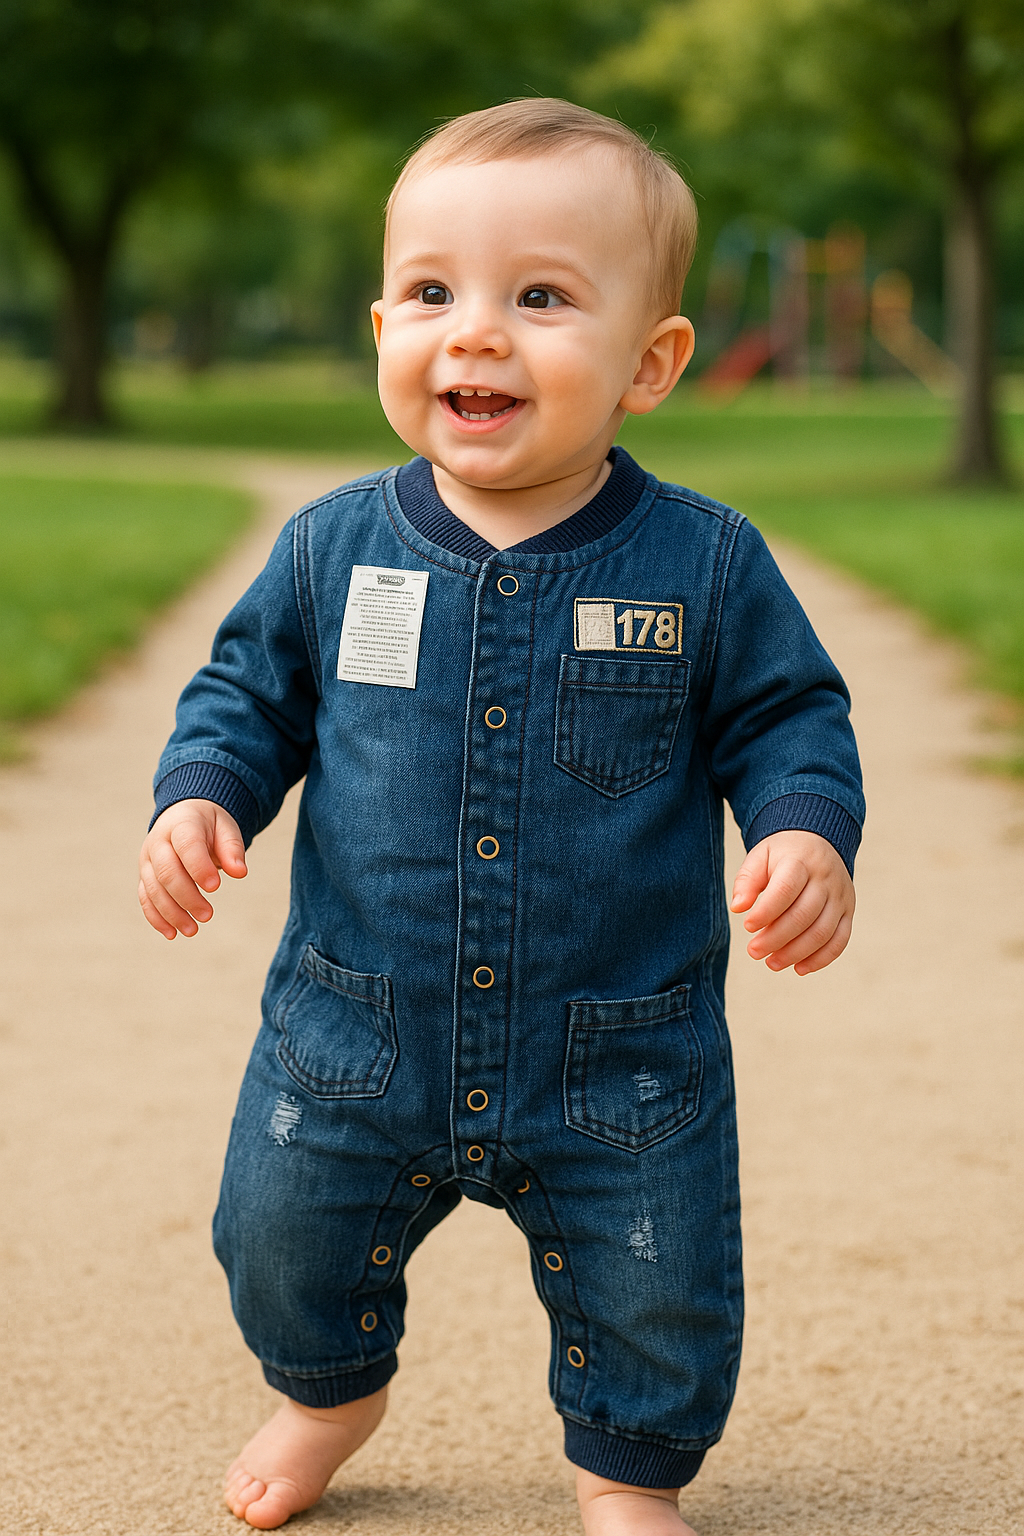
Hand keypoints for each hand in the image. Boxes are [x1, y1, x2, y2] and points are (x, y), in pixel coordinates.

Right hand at [138, 799, 246, 939]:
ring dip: (171, 913)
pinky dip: (156, 917)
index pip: (187, 846)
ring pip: (153, 889)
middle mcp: (158, 842)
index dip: (199, 867)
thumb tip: (239, 872)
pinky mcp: (144, 876)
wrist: (182, 816)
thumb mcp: (225, 828)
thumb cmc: (209, 825)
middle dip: (186, 897)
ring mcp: (148, 860)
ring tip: (192, 930)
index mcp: (181, 824)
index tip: (216, 887)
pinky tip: (171, 933)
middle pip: (167, 872)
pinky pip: (145, 898)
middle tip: (207, 915)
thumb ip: (232, 848)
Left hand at [730, 829, 854, 974]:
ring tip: (772, 963)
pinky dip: (821, 959)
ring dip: (796, 953)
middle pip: (804, 915)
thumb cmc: (782, 854)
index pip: (785, 890)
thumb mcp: (759, 856)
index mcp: (800, 861)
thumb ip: (746, 881)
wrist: (818, 841)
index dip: (766, 912)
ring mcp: (840, 896)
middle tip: (753, 952)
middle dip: (776, 939)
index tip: (748, 926)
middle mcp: (825, 879)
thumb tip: (738, 908)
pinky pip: (840, 940)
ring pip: (823, 932)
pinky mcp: (847, 912)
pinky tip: (799, 968)